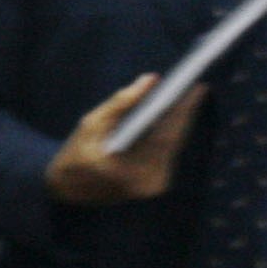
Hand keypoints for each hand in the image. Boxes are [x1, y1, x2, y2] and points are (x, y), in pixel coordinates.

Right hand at [45, 75, 201, 205]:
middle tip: (196, 87)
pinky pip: (168, 151)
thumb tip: (151, 79)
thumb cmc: (76, 154)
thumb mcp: (91, 123)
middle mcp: (148, 182)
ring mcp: (154, 185)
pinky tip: (174, 114)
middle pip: (175, 139)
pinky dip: (170, 132)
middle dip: (185, 112)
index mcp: (130, 170)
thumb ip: (120, 102)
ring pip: (174, 144)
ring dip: (179, 121)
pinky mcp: (156, 184)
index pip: (166, 135)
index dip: (185, 110)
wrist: (67, 188)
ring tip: (187, 95)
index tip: (199, 88)